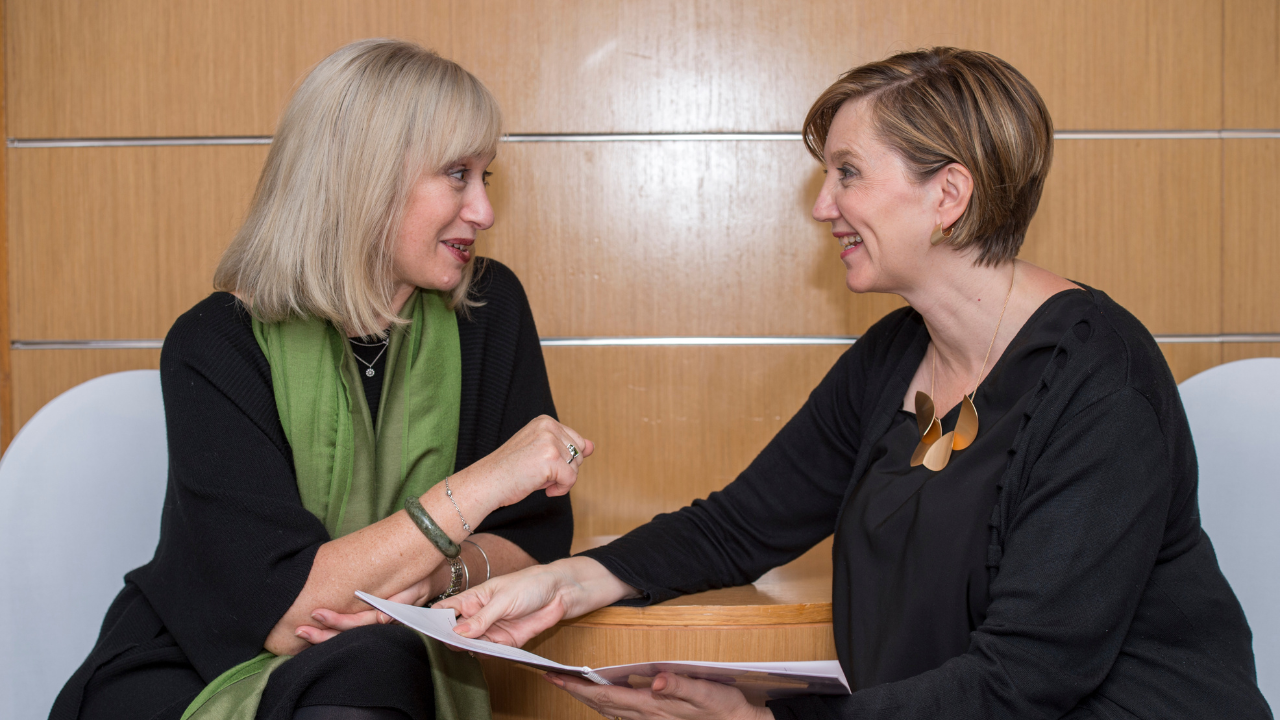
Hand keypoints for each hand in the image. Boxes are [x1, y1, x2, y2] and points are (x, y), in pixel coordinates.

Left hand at [292, 579, 429, 644]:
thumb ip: (399, 602)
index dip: (336, 621)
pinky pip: (349, 632)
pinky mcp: (370, 619)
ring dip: (322, 636)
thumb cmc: (419, 581)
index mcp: (387, 617)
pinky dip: (331, 633)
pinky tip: (316, 632)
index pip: (358, 624)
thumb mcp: (414, 588)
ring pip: (346, 637)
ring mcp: (374, 624)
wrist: (428, 578)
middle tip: (299, 629)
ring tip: (300, 632)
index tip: (316, 614)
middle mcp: (378, 624)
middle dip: (322, 635)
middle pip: (347, 636)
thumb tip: (380, 617)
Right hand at [436, 556, 636, 646]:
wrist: (560, 593)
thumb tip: (457, 632)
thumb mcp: (503, 598)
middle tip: (442, 643)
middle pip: (455, 632)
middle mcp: (478, 616)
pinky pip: (491, 653)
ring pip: (471, 645)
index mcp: (472, 599)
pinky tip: (482, 655)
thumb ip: (481, 618)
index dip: (431, 620)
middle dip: (448, 638)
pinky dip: (486, 655)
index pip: (444, 611)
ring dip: (467, 649)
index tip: (420, 628)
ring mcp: (491, 631)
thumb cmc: (529, 584)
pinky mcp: (506, 643)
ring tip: (462, 649)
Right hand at [454, 415, 592, 512]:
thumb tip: (592, 446)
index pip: (576, 442)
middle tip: (537, 473)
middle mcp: (548, 426)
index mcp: (545, 421)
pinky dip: (561, 489)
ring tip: (537, 478)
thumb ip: (567, 447)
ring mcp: (550, 441)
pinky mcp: (551, 458)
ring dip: (560, 480)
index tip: (541, 465)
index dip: (563, 460)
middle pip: (579, 455)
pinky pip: (571, 480)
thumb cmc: (510, 470)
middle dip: (563, 469)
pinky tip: (544, 490)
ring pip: (576, 468)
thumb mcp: (541, 452)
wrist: (486, 483)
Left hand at [545, 671, 773, 719]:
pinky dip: (605, 702)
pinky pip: (621, 712)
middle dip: (574, 692)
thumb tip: (654, 681)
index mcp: (652, 706)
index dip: (578, 687)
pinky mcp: (657, 719)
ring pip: (608, 710)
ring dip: (587, 698)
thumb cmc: (724, 707)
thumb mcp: (706, 692)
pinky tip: (604, 696)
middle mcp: (646, 716)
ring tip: (571, 685)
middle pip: (600, 704)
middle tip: (552, 677)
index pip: (605, 695)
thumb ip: (679, 686)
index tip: (556, 677)